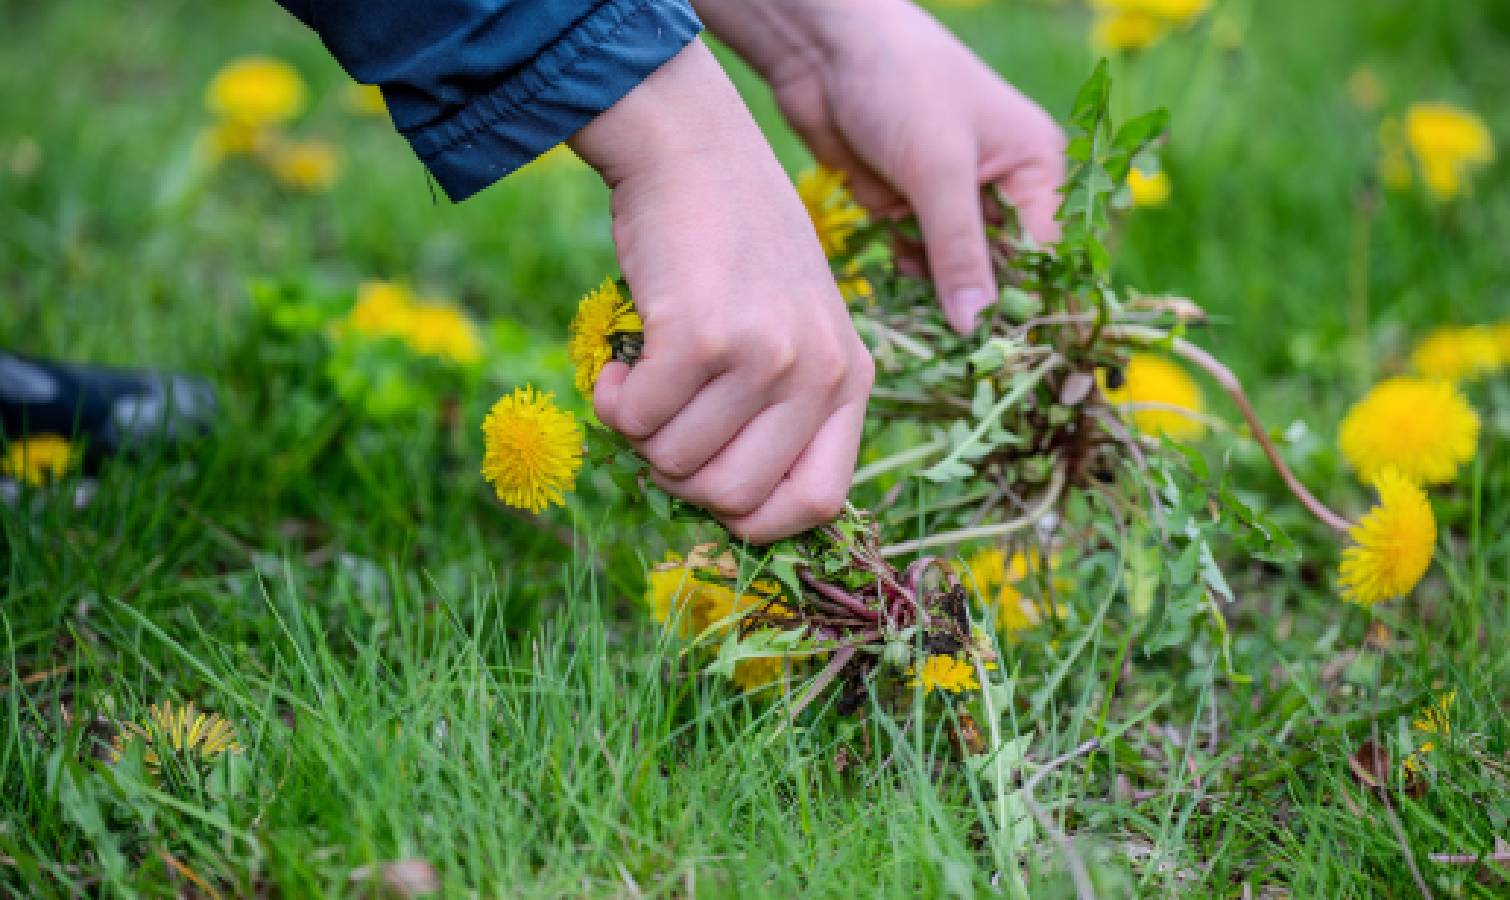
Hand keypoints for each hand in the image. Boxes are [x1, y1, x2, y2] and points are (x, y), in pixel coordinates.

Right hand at [570, 41, 873, 542]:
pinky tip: (615, 363)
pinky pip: (635, 420)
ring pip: (675, 464)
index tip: (711, 490)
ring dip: (639, 432)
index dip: (757, 519)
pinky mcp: (701, 335)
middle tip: (661, 423)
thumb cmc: (733, 248)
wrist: (693, 149)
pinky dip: (610, 402)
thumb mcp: (793, 325)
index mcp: (851, 377)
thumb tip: (731, 511)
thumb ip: (782, 409)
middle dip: (680, 478)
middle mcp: (818, 371)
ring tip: (641, 376)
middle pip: (735, 500)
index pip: (821, 503)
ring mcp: (764, 354)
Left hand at [697, 0, 1066, 333]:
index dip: (1029, 306)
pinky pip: (915, 261)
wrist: (822, 48)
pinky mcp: (905, 207)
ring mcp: (950, 201)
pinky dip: (904, 272)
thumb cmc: (901, 82)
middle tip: (963, 354)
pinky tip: (892, 266)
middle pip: (1004, 272)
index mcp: (1035, 168)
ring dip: (936, 293)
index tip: (1008, 355)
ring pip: (956, 274)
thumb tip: (978, 327)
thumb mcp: (938, 168)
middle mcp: (1001, 188)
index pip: (1046, 257)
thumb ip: (959, 251)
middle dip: (981, 307)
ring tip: (922, 316)